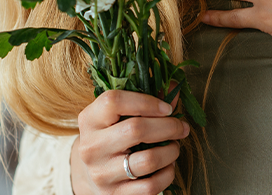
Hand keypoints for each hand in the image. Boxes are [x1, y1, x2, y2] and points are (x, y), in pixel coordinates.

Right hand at [72, 90, 189, 194]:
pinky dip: (167, 174)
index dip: (147, 101)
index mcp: (89, 119)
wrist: (91, 174)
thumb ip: (146, 98)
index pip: (113, 101)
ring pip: (148, 160)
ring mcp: (101, 174)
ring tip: (174, 146)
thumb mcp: (119, 115)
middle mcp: (91, 146)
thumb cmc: (113, 135)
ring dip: (171, 151)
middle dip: (169, 126)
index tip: (167, 108)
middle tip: (182, 127)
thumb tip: (174, 87)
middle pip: (136, 129)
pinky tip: (167, 166)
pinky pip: (151, 186)